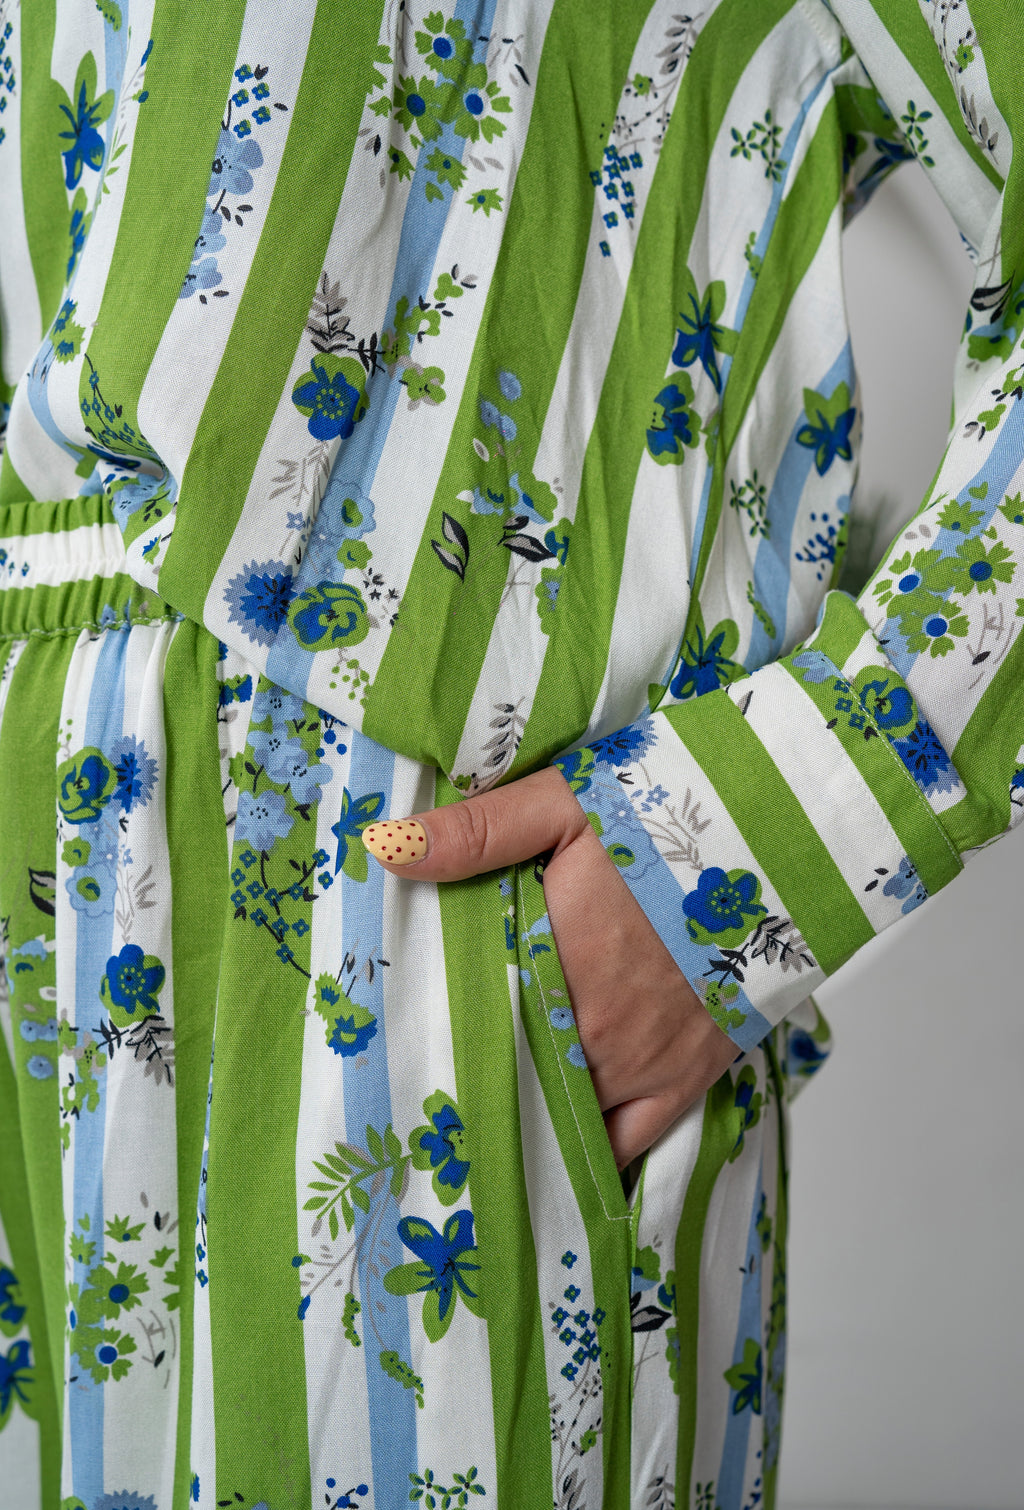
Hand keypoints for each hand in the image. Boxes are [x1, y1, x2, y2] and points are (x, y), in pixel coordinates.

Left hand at [361, 766, 737, 1168]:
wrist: (782, 842)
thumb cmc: (671, 817)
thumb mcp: (566, 803)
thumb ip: (478, 832)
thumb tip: (386, 847)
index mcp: (554, 966)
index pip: (468, 1027)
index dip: (429, 1044)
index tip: (393, 1056)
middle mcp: (594, 1033)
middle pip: (511, 1082)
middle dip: (471, 1088)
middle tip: (424, 1100)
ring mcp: (643, 1064)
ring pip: (562, 1121)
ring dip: (525, 1122)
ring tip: (478, 1139)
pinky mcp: (690, 1078)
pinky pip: (631, 1145)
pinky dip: (592, 1159)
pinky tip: (559, 1174)